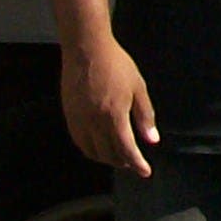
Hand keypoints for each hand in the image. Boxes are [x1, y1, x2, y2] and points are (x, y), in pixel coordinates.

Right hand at [61, 33, 160, 174]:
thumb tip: (151, 140)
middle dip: (123, 162)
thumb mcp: (138, 88)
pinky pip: (79, 141)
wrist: (86, 49)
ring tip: (117, 156)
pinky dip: (90, 149)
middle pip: (108, 154)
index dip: (137, 164)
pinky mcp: (69, 115)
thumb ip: (145, 116)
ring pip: (92, 151)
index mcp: (114, 115)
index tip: (145, 171)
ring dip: (106, 158)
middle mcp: (94, 122)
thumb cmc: (115, 64)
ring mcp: (79, 119)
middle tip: (133, 162)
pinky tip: (99, 145)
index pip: (126, 150)